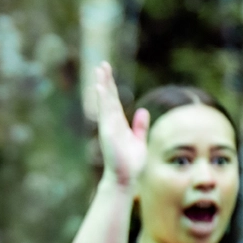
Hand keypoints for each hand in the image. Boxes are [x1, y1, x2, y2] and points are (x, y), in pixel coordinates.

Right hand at [94, 62, 148, 185]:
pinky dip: (103, 100)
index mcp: (118, 124)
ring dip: (103, 85)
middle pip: (108, 98)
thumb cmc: (131, 163)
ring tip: (100, 70)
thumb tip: (142, 111)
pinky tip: (100, 87)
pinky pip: (105, 112)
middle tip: (102, 64)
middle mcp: (111, 123)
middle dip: (105, 81)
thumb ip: (140, 126)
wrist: (125, 178)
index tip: (108, 73)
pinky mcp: (108, 132)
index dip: (112, 87)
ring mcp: (108, 127)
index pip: (114, 101)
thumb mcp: (139, 140)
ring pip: (105, 102)